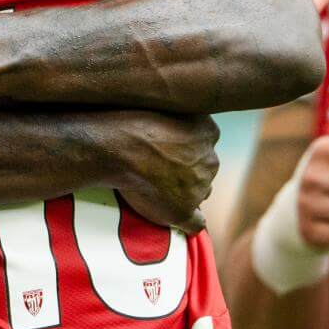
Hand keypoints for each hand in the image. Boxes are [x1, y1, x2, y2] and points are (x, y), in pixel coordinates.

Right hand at [116, 111, 219, 233]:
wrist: (119, 147)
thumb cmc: (134, 121)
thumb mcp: (167, 105)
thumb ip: (181, 117)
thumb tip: (179, 126)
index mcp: (209, 132)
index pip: (205, 146)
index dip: (187, 151)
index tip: (168, 151)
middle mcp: (210, 160)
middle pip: (204, 170)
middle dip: (188, 171)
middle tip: (160, 170)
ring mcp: (199, 187)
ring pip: (200, 192)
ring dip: (186, 192)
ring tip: (157, 188)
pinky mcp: (183, 210)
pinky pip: (195, 223)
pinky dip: (188, 222)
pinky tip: (177, 220)